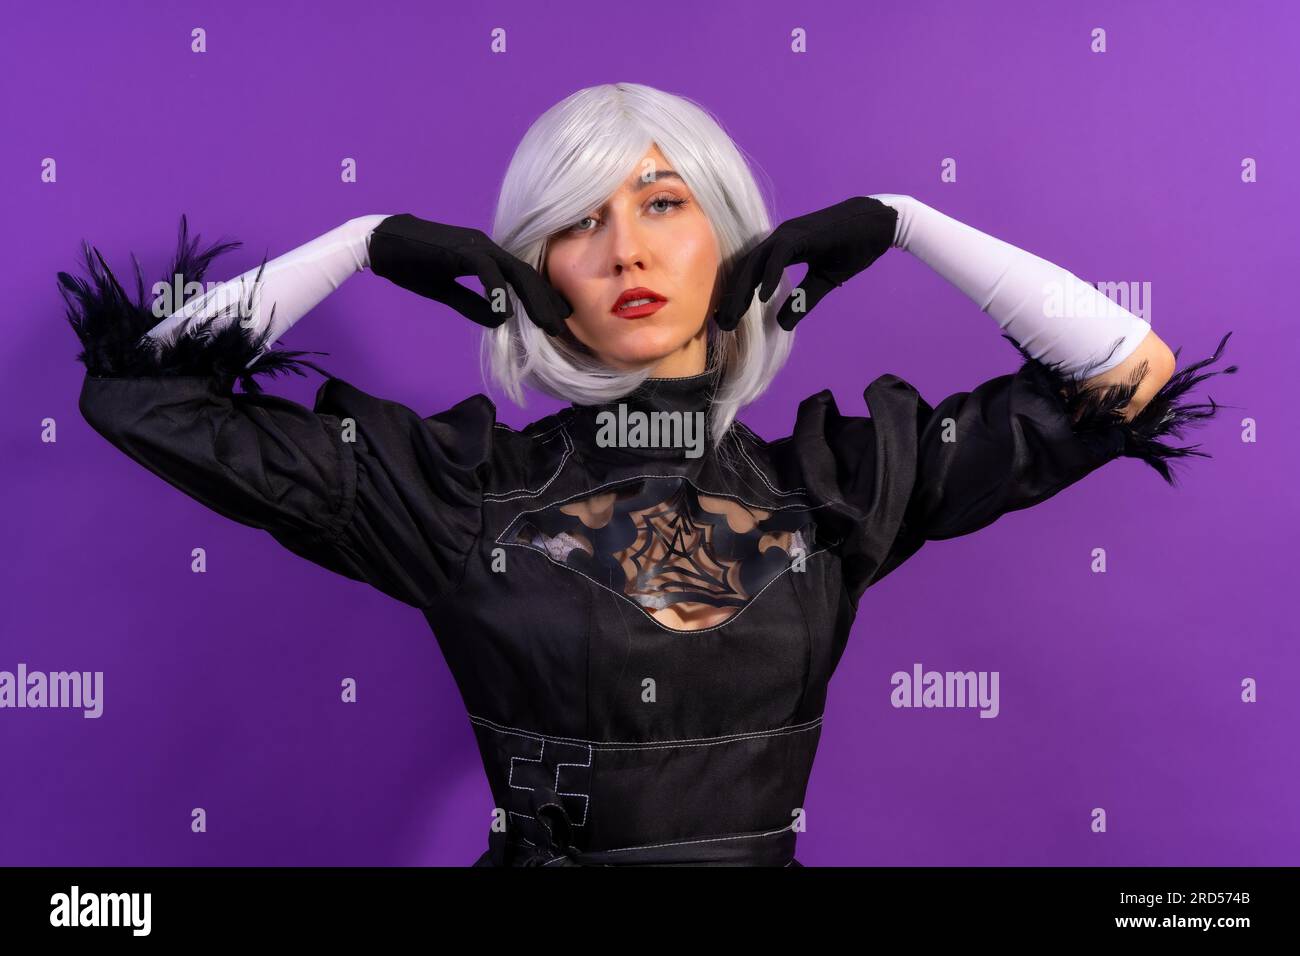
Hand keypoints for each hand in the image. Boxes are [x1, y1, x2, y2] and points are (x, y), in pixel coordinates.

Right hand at [368, 214, 572, 334]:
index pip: (523, 278)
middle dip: (547, 302)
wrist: (381, 243)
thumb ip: (473, 305)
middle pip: (527, 275)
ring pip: (515, 271)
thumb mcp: (447, 291)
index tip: (559, 320)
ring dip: (533, 298)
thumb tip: (500, 321)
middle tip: (561, 330)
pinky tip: (506, 311)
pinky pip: (485, 269)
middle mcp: (487, 247)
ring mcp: (474, 245)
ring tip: (546, 324)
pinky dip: (497, 290)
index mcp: (487, 256)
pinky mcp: (459, 248)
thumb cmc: (413, 264)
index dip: (542, 298)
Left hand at [714, 196, 897, 331]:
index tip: (727, 320)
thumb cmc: (853, 247)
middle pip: (746, 268)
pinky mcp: (804, 233)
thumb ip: (803, 300)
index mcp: (781, 248)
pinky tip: (762, 297)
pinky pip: (780, 254)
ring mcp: (790, 233)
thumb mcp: (824, 280)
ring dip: (742, 290)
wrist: (879, 222)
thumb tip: (782, 325)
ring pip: (756, 261)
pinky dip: (769, 275)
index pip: (751, 273)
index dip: (737, 295)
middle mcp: (779, 239)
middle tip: (721, 325)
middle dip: (732, 297)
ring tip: (733, 316)